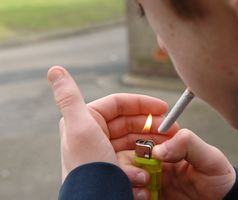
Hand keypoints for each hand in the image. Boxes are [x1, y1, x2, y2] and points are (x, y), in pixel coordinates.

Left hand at [48, 66, 177, 180]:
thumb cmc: (89, 168)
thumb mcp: (81, 129)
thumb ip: (70, 98)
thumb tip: (54, 69)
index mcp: (86, 121)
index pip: (119, 104)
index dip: (143, 103)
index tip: (165, 108)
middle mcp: (95, 134)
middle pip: (130, 122)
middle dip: (151, 125)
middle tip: (172, 129)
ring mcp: (106, 152)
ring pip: (135, 140)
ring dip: (152, 145)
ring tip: (166, 148)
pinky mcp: (115, 167)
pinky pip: (135, 159)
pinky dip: (144, 162)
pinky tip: (148, 170)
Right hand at [119, 129, 235, 199]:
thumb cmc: (218, 179)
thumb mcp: (210, 158)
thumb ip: (188, 144)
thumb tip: (158, 150)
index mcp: (168, 148)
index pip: (144, 137)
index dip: (137, 140)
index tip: (142, 150)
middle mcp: (156, 163)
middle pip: (129, 156)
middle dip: (128, 163)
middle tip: (142, 174)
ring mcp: (151, 180)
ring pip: (127, 174)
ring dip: (130, 178)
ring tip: (145, 188)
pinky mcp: (149, 195)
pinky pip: (132, 191)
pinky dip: (133, 192)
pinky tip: (145, 196)